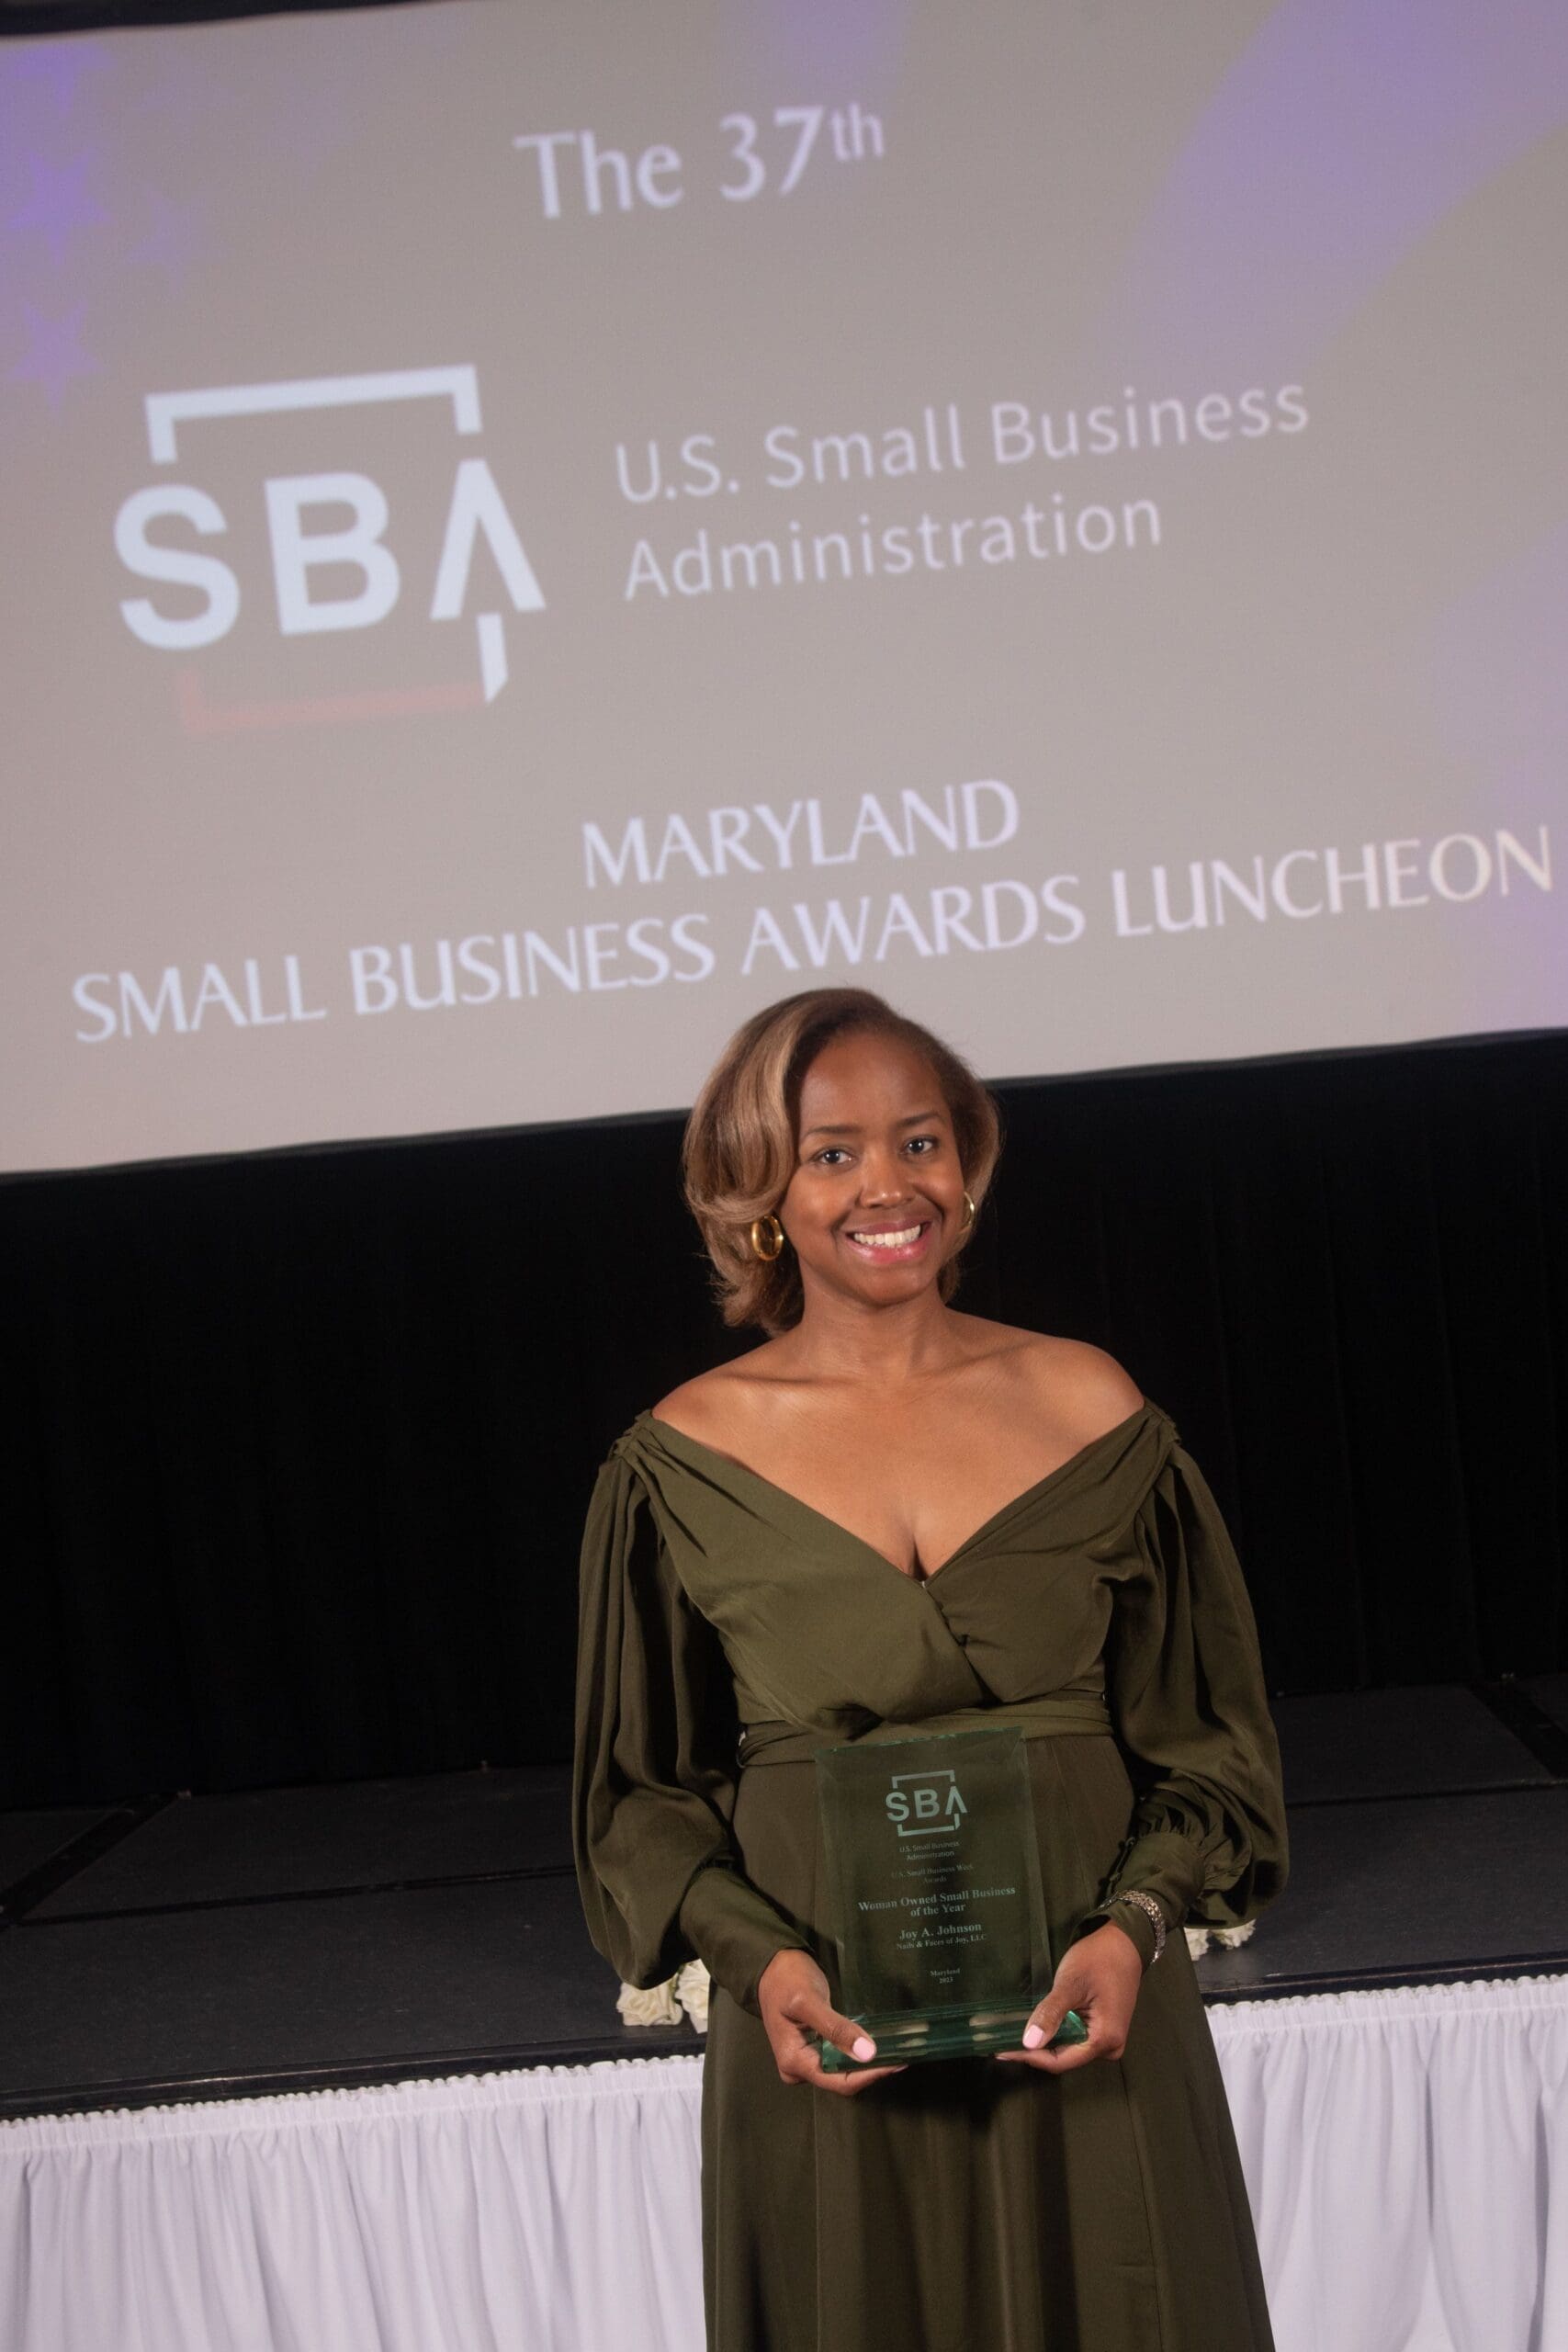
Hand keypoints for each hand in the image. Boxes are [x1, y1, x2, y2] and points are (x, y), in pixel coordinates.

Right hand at [757, 1948, 907, 2096]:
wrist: (771, 1966)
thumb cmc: (787, 1980)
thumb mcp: (809, 2001)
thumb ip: (836, 2028)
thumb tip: (867, 2054)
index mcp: (794, 2062)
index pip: (839, 2080)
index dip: (869, 2075)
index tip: (897, 2063)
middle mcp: (798, 2069)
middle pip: (841, 2079)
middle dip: (871, 2070)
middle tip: (902, 2054)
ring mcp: (805, 2061)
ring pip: (842, 2071)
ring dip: (867, 2063)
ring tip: (895, 2050)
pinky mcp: (813, 2050)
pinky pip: (839, 2059)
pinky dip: (858, 2053)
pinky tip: (878, 2045)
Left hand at [996, 1918, 1144, 2073]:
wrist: (1124, 1942)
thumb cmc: (1098, 1959)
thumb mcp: (1070, 1984)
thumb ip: (1050, 2014)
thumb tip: (1029, 2043)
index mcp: (1104, 2039)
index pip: (1060, 2061)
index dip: (1030, 2057)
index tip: (1002, 2050)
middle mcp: (1109, 2047)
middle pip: (1065, 2057)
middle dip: (1036, 2050)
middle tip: (1004, 2040)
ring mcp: (1109, 2039)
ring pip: (1070, 2049)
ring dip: (1045, 2042)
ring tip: (1016, 2034)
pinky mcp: (1104, 2029)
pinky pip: (1077, 2039)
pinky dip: (1057, 2033)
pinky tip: (1040, 2026)